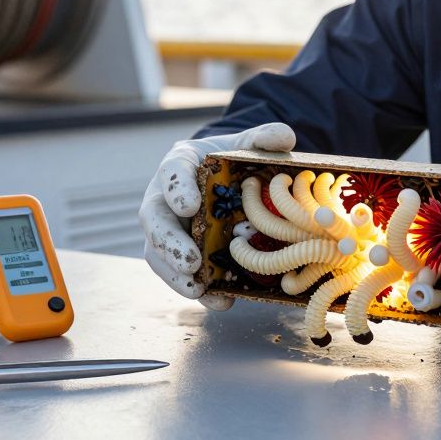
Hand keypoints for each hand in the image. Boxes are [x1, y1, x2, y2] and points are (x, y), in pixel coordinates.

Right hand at [141, 123, 296, 310]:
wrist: (226, 180)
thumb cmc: (230, 160)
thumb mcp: (246, 145)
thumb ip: (263, 138)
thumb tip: (285, 137)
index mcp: (179, 166)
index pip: (171, 173)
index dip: (177, 190)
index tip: (190, 206)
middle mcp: (165, 200)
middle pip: (155, 222)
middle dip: (170, 243)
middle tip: (191, 261)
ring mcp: (169, 231)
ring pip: (159, 255)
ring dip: (176, 276)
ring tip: (198, 290)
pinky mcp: (182, 256)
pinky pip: (182, 276)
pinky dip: (200, 292)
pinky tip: (221, 302)